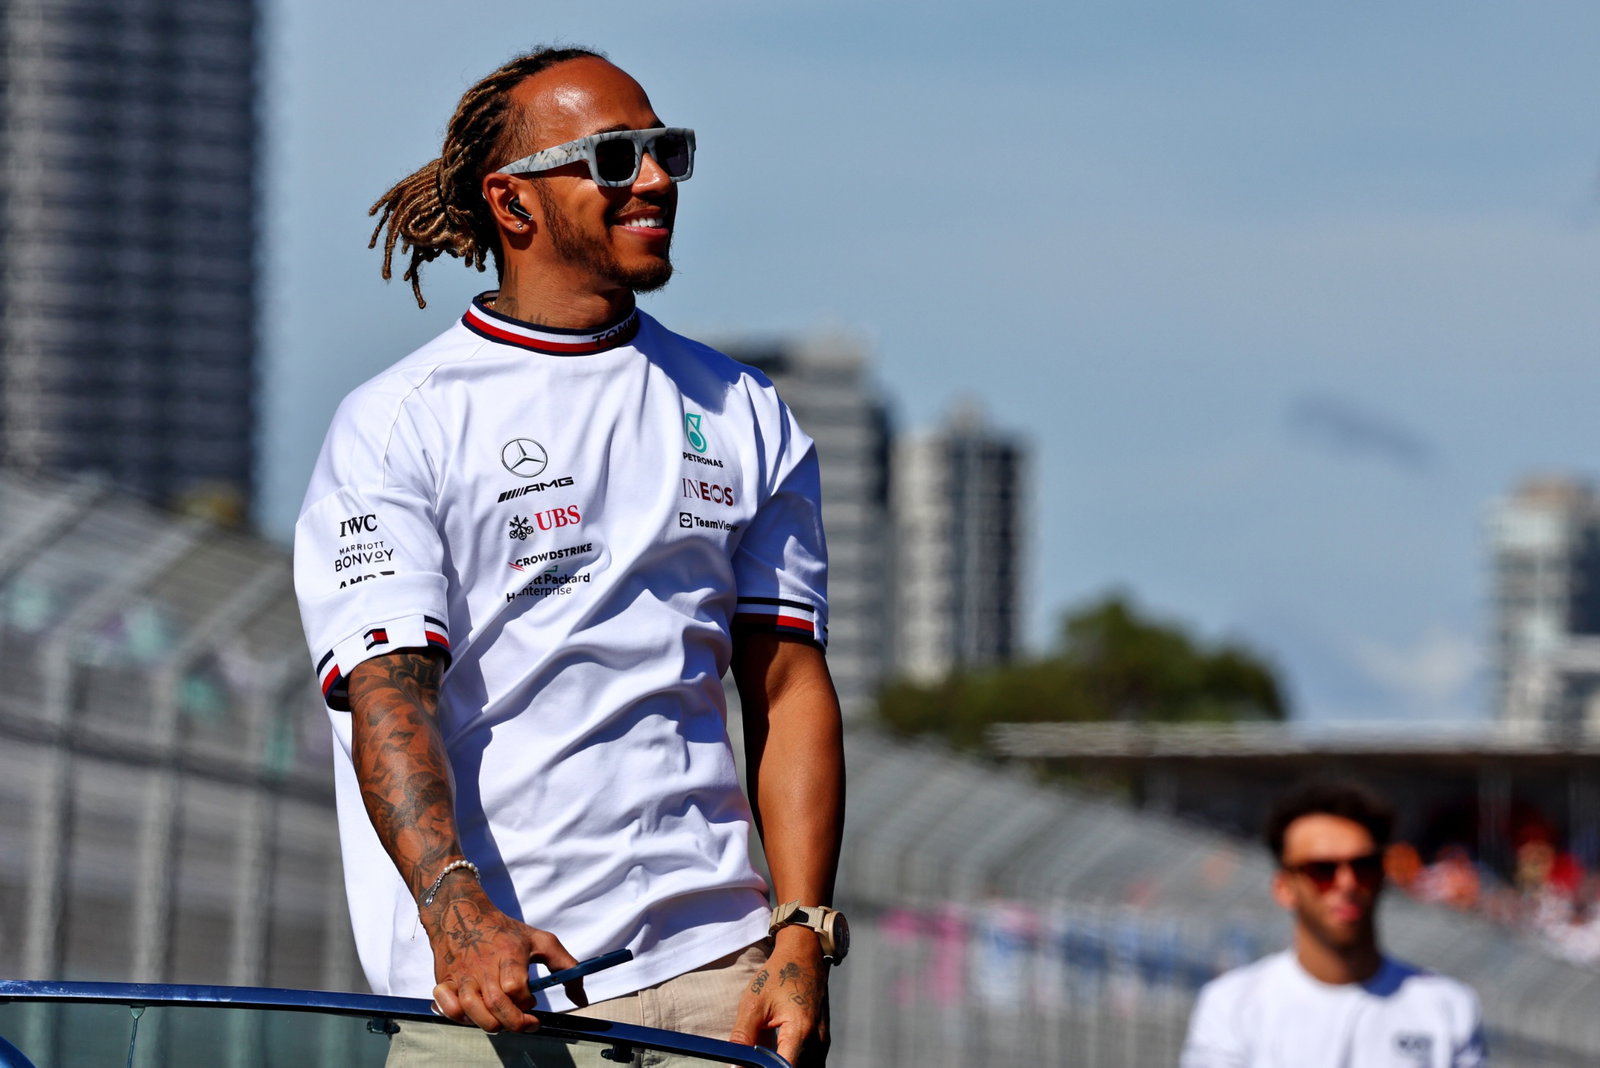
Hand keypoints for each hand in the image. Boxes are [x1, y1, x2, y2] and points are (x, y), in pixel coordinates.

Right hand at [424, 881, 585, 1032]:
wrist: (462, 913)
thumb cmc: (505, 932)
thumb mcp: (540, 941)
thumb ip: (567, 967)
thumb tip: (581, 999)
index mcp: (508, 953)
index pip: (515, 987)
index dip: (526, 1002)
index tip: (534, 1003)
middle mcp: (482, 965)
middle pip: (496, 1005)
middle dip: (514, 1023)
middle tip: (525, 1022)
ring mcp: (461, 974)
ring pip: (471, 1011)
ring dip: (490, 1023)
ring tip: (501, 1019)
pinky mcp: (444, 981)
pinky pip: (448, 1008)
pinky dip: (461, 1017)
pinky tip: (475, 1013)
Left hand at [730, 928, 830, 1065]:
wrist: (804, 954)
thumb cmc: (778, 975)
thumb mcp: (753, 1004)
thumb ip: (742, 1038)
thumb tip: (733, 1066)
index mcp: (800, 1030)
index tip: (750, 1067)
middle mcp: (817, 1040)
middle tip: (754, 1061)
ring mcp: (823, 1041)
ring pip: (807, 1067)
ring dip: (786, 1065)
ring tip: (765, 1057)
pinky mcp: (823, 1040)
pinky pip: (812, 1062)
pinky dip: (794, 1062)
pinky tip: (777, 1056)